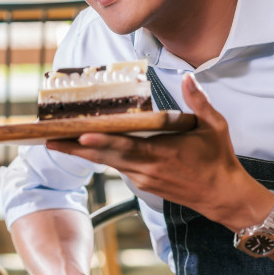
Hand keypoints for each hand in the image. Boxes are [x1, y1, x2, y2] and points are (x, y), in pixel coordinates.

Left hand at [47, 73, 273, 229]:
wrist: (224, 196)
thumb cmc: (218, 160)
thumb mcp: (214, 127)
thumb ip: (198, 102)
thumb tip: (188, 77)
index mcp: (161, 153)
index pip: (125, 147)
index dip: (102, 143)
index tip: (81, 137)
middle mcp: (146, 168)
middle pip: (105, 157)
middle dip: (75, 149)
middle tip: (49, 139)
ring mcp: (142, 178)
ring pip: (106, 163)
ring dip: (80, 154)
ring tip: (55, 142)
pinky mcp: (143, 183)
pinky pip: (115, 167)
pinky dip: (98, 158)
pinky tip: (82, 149)